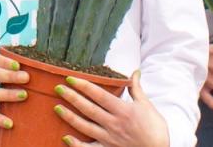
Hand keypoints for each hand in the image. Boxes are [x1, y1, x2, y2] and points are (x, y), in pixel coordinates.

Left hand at [54, 70, 168, 146]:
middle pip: (89, 109)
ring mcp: (110, 139)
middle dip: (72, 97)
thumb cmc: (155, 129)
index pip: (99, 95)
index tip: (70, 78)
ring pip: (85, 127)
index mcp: (123, 111)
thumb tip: (135, 72)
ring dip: (70, 117)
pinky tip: (66, 138)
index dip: (84, 86)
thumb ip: (136, 89)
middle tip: (58, 88)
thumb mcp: (147, 106)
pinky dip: (77, 145)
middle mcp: (114, 124)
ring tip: (56, 108)